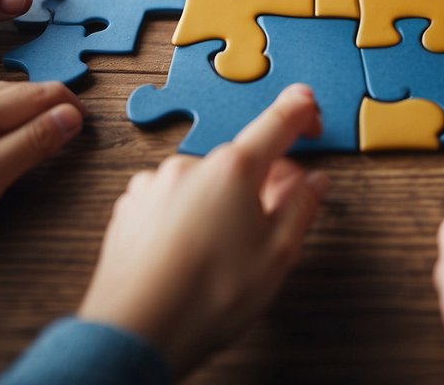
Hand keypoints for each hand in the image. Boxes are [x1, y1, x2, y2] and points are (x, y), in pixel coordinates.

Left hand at [77, 85, 328, 376]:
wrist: (133, 333)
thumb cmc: (203, 299)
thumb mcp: (276, 257)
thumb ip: (301, 209)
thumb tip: (313, 183)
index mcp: (234, 170)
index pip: (277, 123)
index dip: (300, 112)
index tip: (308, 110)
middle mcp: (191, 165)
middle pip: (241, 161)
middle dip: (260, 184)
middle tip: (270, 226)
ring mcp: (155, 183)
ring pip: (204, 183)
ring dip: (220, 205)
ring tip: (221, 255)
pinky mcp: (131, 206)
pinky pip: (172, 199)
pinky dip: (186, 216)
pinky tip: (189, 253)